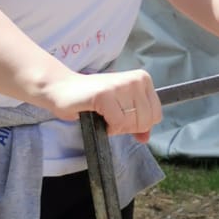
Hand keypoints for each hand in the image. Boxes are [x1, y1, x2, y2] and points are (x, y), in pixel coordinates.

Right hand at [41, 67, 162, 141]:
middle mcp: (135, 80)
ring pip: (131, 123)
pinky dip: (108, 127)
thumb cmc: (93, 99)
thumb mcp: (121, 108)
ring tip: (104, 115)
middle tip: (111, 117)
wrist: (63, 89)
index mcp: (142, 79)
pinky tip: (100, 117)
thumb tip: (146, 138)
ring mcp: (120, 86)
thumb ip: (136, 122)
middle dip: (127, 127)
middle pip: (145, 121)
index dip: (139, 124)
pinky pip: (117, 123)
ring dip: (116, 127)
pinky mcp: (105, 94)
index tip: (122, 117)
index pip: (156, 115)